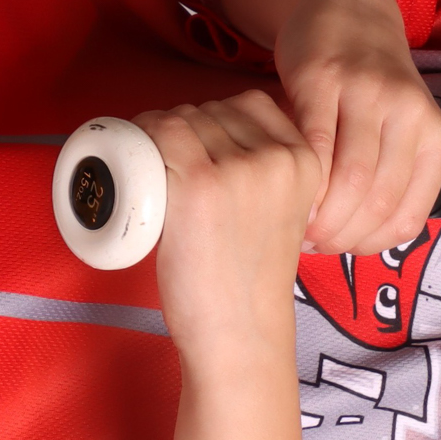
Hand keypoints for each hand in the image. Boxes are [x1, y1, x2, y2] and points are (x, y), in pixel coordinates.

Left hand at [133, 91, 323, 356]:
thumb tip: (223, 143)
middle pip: (210, 110)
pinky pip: (159, 134)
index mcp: (307, 161)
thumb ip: (273, 179)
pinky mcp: (200, 185)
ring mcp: (239, 169)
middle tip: (163, 169)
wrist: (240, 335)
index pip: (251, 104)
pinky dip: (139, 139)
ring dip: (155, 134)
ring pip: (181, 118)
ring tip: (148, 171)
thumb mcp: (284, 215)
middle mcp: (278, 158)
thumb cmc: (250, 281)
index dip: (215, 118)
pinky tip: (133, 159)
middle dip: (181, 129)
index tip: (195, 147)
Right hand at [269, 0, 440, 255]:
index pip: (405, 219)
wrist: (349, 5)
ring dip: (318, 214)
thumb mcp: (400, 131)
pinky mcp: (325, 78)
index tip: (337, 250)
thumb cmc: (370, 84)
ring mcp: (369, 94)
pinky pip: (314, 143)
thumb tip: (358, 243)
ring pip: (349, 180)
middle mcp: (411, 115)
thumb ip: (389, 180)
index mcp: (437, 138)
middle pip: (375, 204)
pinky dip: (300, 176)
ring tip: (297, 221)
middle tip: (309, 243)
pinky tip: (287, 186)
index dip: (365, 247)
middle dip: (338, 237)